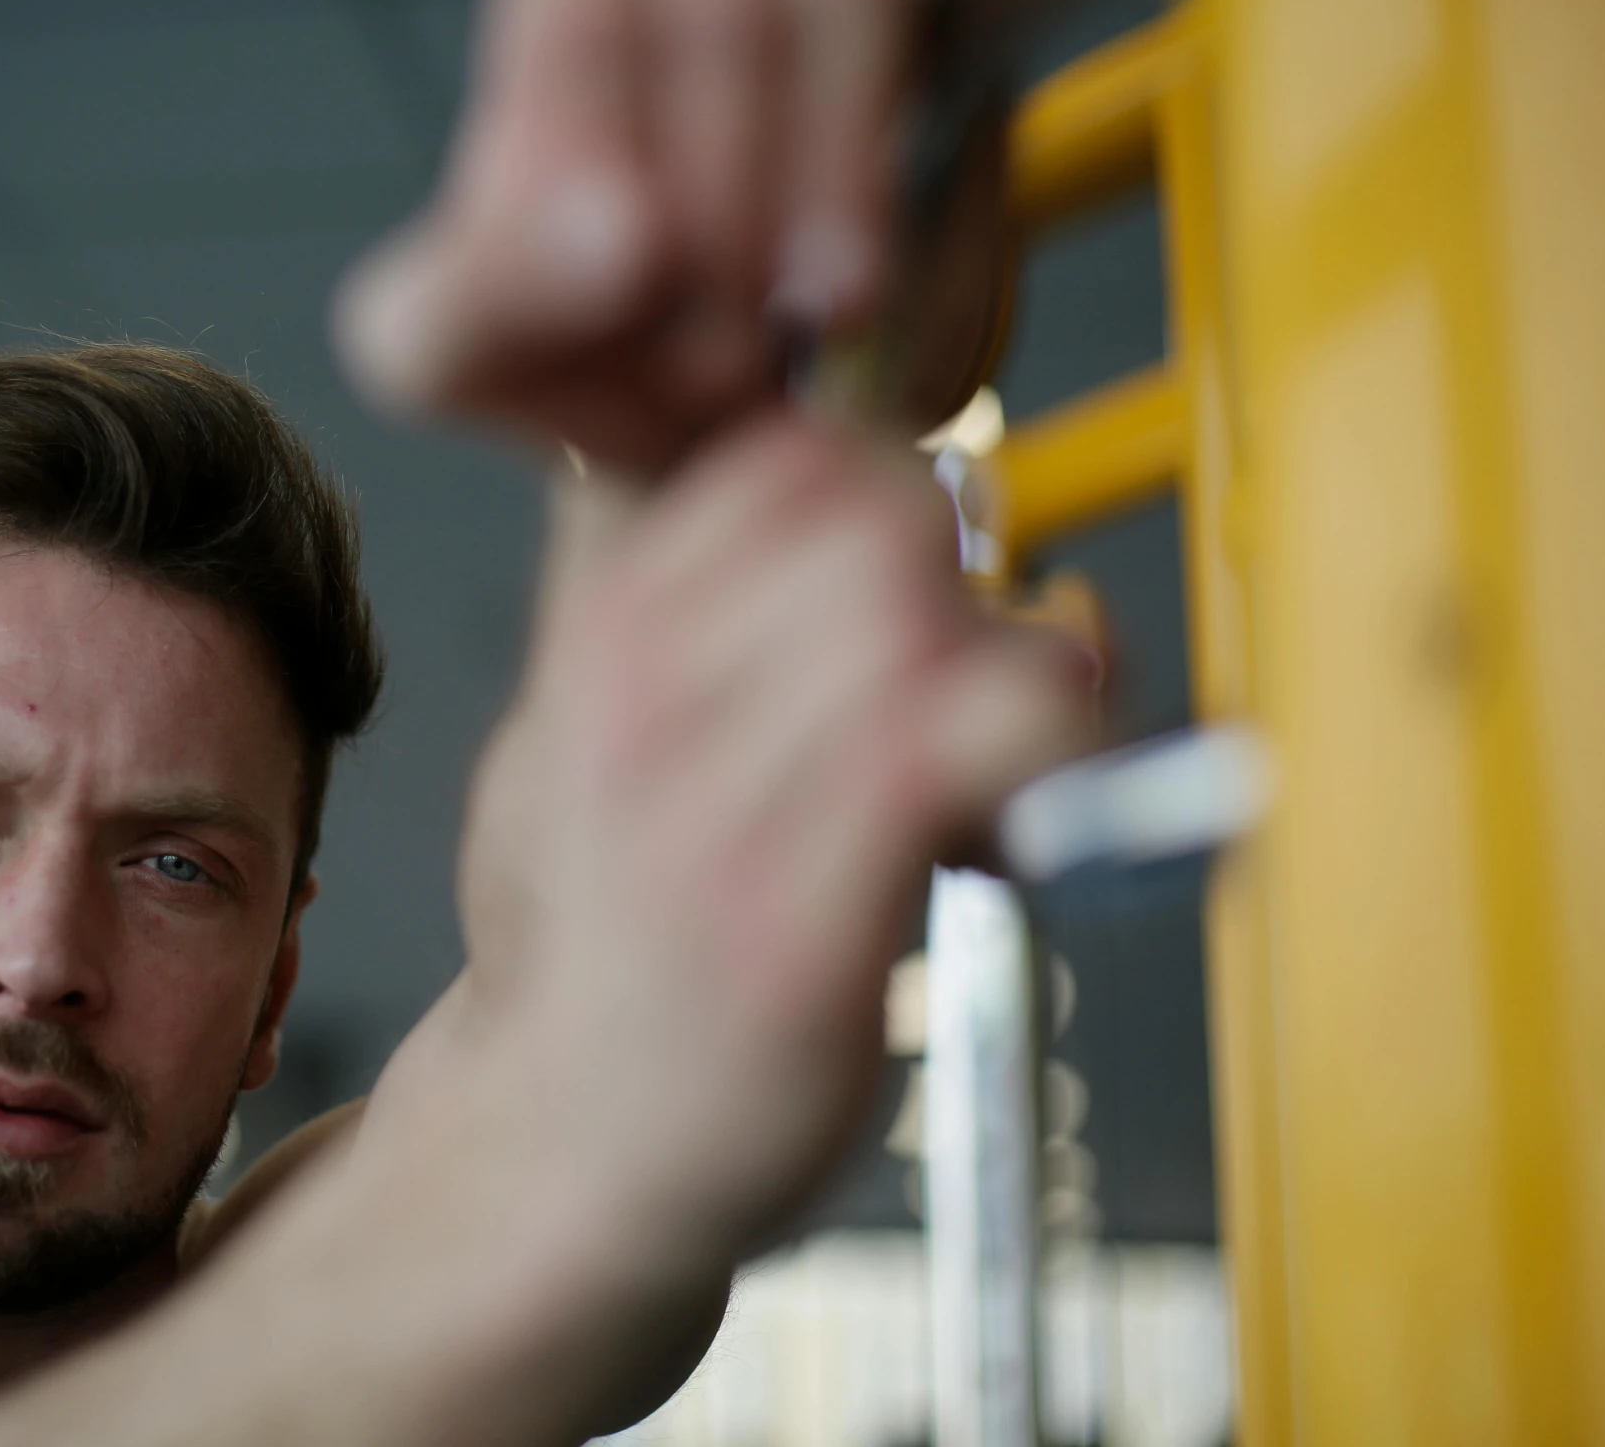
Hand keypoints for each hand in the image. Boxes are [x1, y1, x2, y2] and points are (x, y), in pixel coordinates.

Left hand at [333, 0, 920, 477]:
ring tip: (821, 311)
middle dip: (720, 207)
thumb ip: (484, 294)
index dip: (604, 121)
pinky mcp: (950, 30)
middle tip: (719, 347)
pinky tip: (931, 94)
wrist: (731, 444)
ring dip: (830, 179)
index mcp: (567, 19)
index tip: (632, 269)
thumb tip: (617, 236)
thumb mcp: (462, 358)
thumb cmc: (593, 367)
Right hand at [463, 417, 1090, 1252]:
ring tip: (977, 779)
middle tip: (955, 693)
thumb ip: (650, 600)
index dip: (895, 498)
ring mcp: (711, 798)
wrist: (559, 1152)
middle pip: (878, 508)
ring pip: (933, 607)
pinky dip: (1046, 747)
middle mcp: (641, 692)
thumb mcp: (568, 737)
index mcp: (602, 633)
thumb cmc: (595, 949)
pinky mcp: (798, 908)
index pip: (794, 452)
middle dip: (962, 586)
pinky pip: (978, 731)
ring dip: (1007, 677)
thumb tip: (761, 459)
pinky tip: (1014, 827)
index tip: (913, 593)